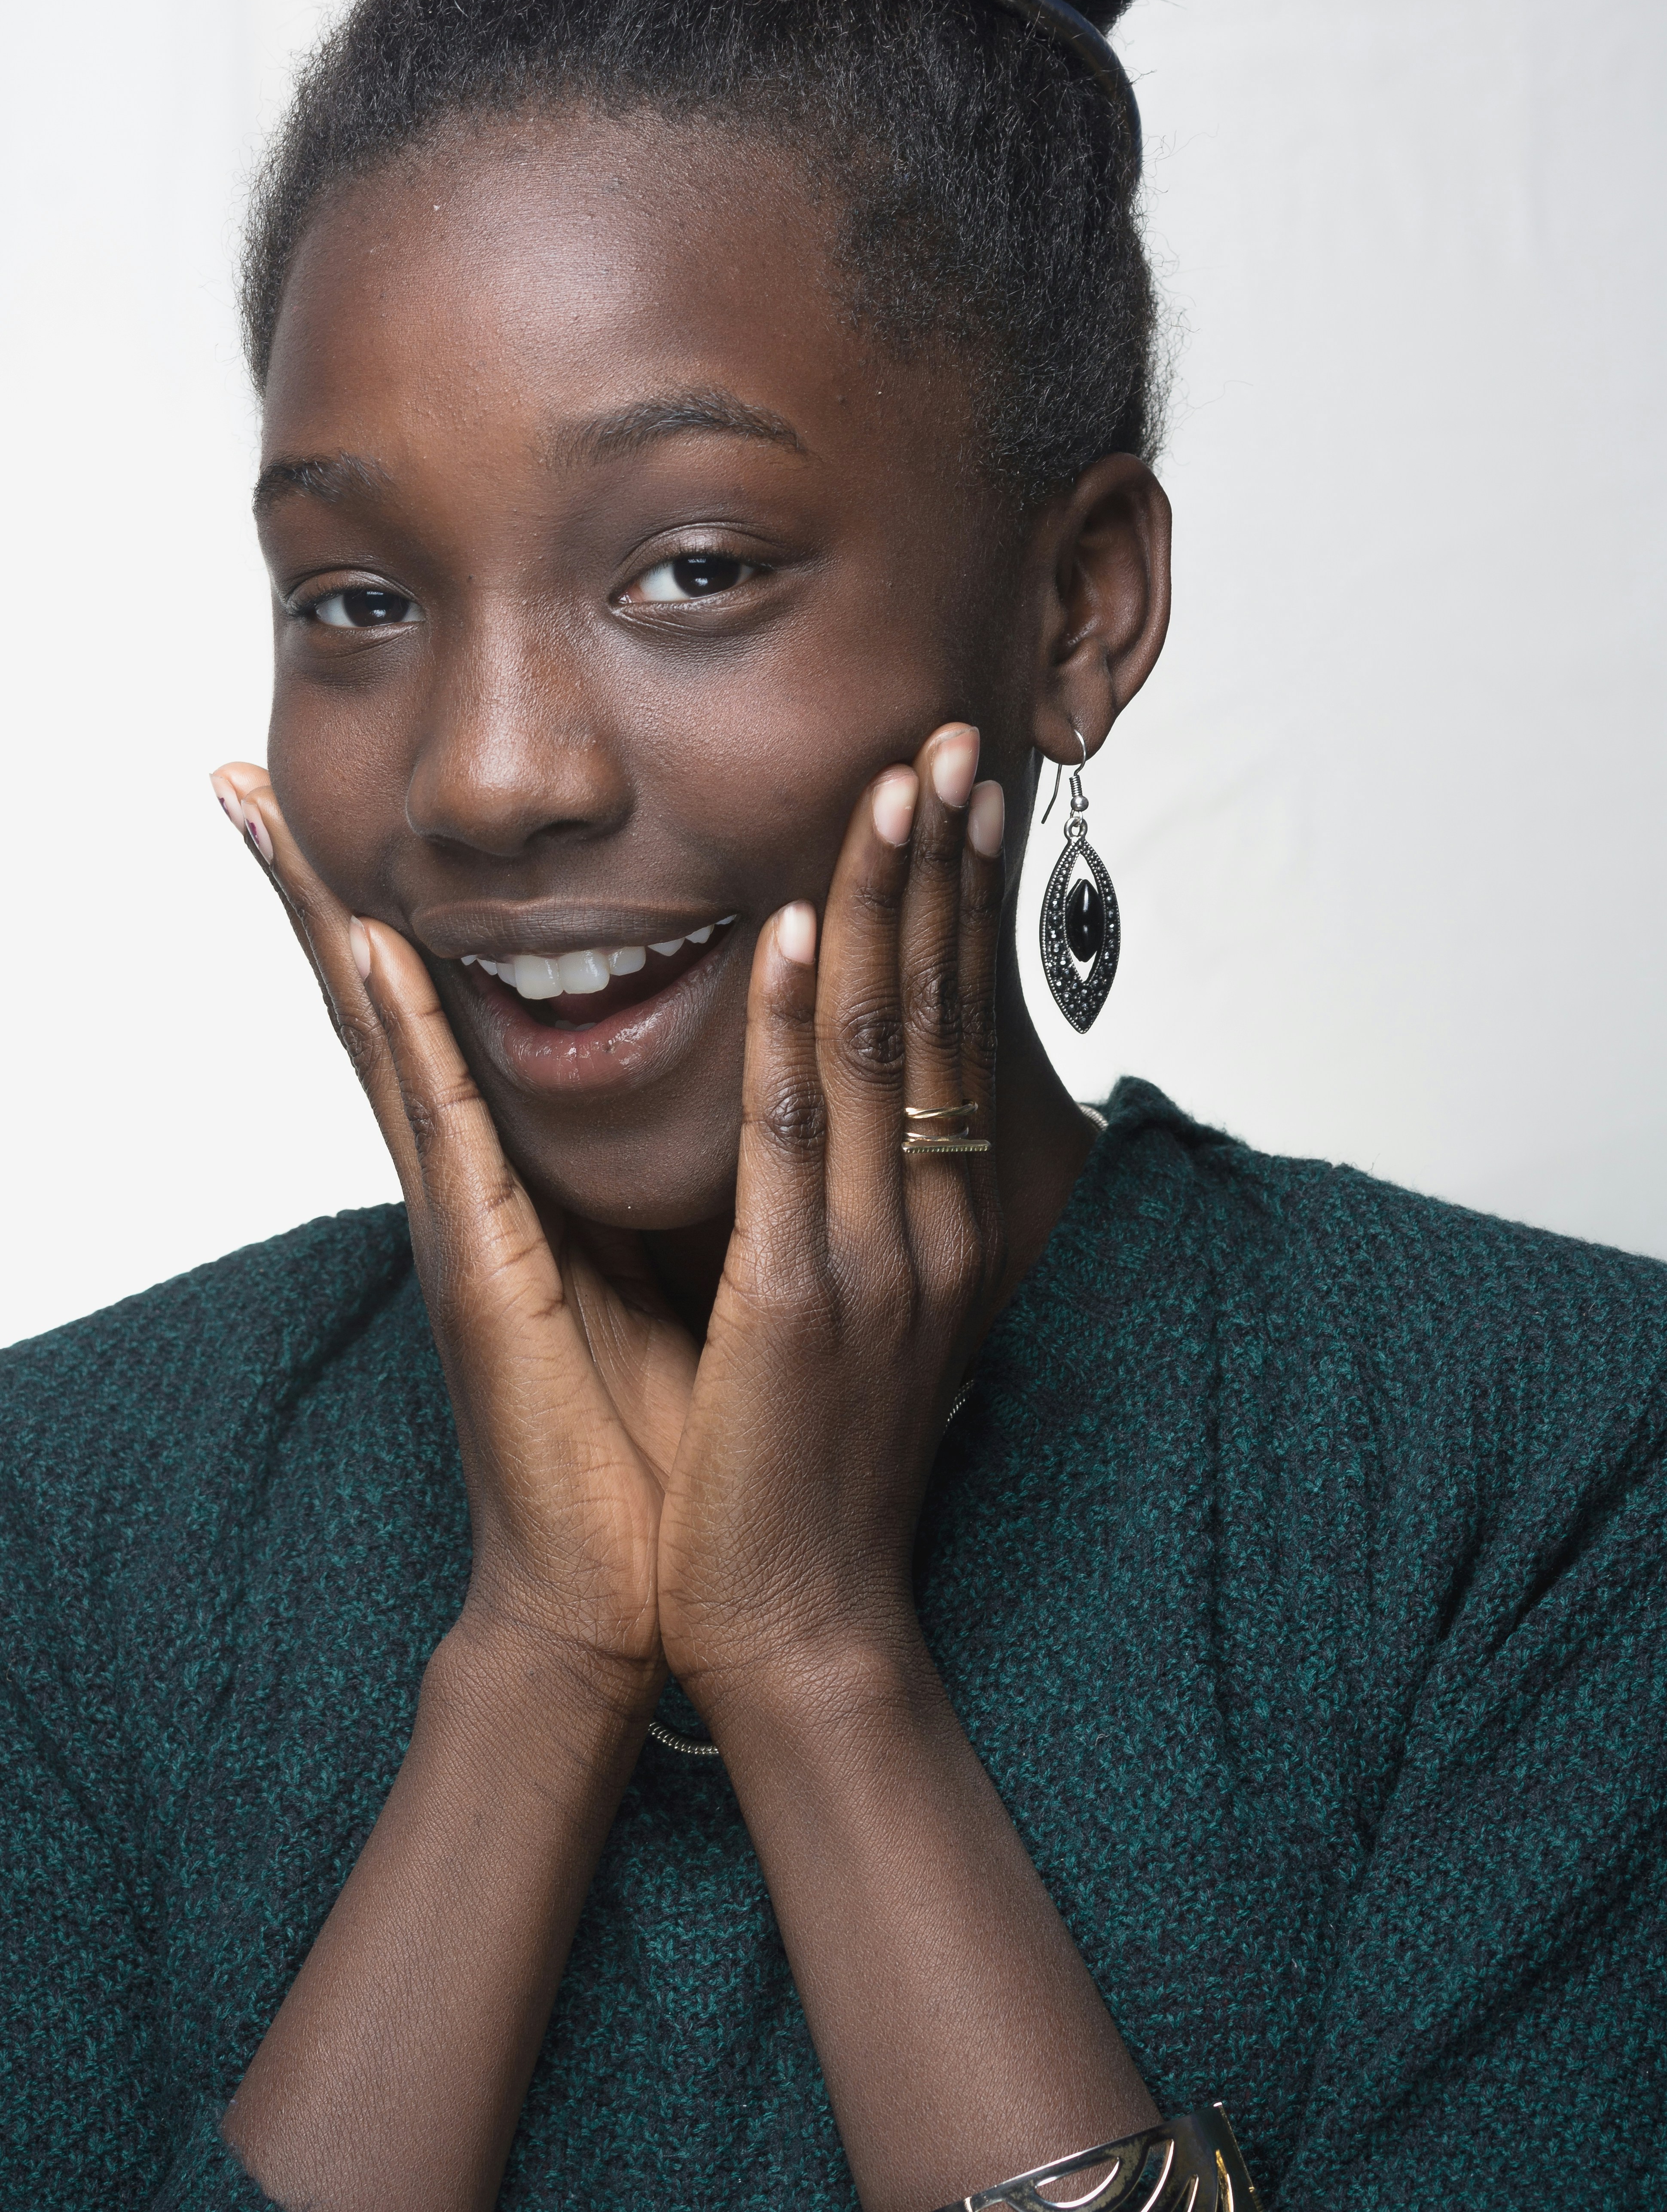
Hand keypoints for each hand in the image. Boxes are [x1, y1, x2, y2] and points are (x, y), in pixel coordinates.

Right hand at [210, 765, 696, 1706]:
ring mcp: (461, 1228)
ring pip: (382, 1045)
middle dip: (304, 893)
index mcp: (507, 1188)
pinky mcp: (484, 1273)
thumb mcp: (672, 1274)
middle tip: (234, 778)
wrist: (638, 1594)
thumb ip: (663, 1186)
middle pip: (374, 1010)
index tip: (329, 815)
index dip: (377, 916)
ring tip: (262, 814)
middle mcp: (464, 1191)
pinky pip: (444, 1133)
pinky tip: (367, 951)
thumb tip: (727, 1088)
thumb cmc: (657, 1440)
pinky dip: (404, 1039)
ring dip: (324, 922)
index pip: (435, 1022)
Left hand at [654, 722, 1007, 1718]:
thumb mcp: (862, 1321)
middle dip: (938, 872)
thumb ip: (867, 1217)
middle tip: (945, 744)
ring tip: (889, 788)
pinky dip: (786, 1028)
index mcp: (944, 1226)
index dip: (958, 909)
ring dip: (878, 907)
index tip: (960, 801)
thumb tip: (854, 1128)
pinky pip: (793, 1137)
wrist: (800, 1620)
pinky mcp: (792, 1299)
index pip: (954, 1032)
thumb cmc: (816, 1469)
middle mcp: (930, 1224)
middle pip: (934, 1013)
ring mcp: (870, 1258)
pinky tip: (782, 931)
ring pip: (874, 1048)